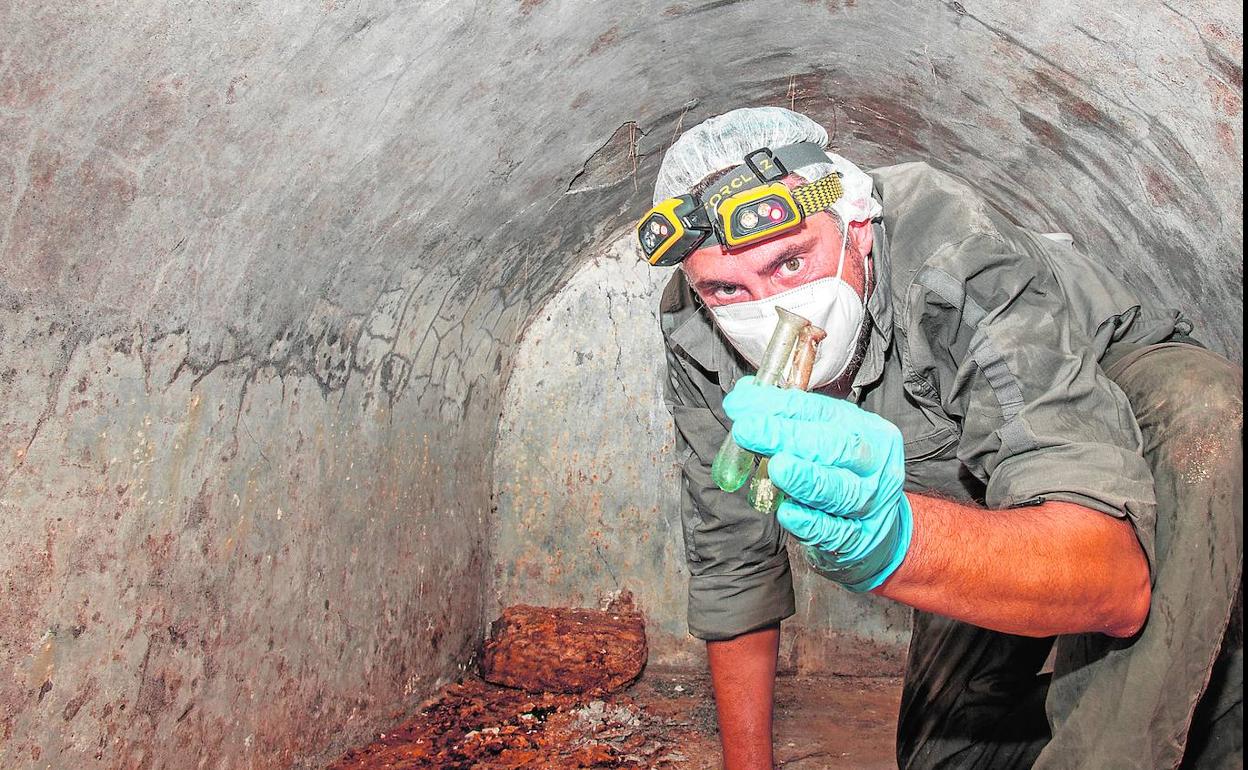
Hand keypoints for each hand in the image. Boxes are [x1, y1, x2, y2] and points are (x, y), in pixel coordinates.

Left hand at [723, 376, 912, 591]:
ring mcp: (871, 505)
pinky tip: (788, 512)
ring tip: (777, 468)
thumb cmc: (844, 476)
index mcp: (868, 431)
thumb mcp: (827, 441)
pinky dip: (810, 522)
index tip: (741, 404)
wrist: (877, 531)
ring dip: (805, 478)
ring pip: (839, 490)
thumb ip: (789, 420)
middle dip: (787, 436)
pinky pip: (835, 532)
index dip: (780, 406)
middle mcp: (874, 466)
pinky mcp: (860, 541)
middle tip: (747, 430)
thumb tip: (744, 396)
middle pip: (834, 447)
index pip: (822, 412)